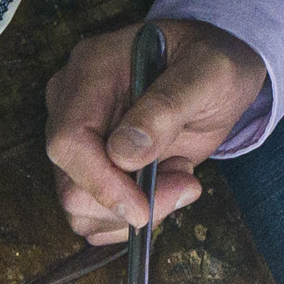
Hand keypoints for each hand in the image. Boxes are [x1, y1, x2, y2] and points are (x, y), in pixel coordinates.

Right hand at [40, 19, 262, 242]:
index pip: (68, 141)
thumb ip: (167, 107)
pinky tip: (165, 183)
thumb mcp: (207, 73)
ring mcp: (77, 142)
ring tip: (180, 173)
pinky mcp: (89, 169)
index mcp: (90, 71)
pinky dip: (134, 218)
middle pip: (71, 186)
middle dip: (128, 204)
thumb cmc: (213, 65)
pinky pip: (96, 218)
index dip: (100, 183)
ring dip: (138, 211)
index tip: (141, 209)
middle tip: (186, 184)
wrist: (215, 77)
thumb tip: (122, 153)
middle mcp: (70, 107)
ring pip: (82, 210)